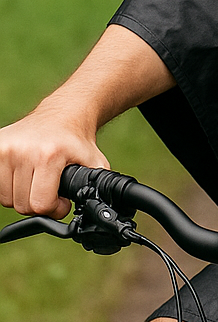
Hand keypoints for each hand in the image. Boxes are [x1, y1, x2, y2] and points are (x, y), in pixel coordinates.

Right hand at [0, 102, 107, 218]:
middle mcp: (23, 151)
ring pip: (7, 199)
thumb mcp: (94, 161)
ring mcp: (5, 148)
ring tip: (39, 179)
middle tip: (51, 188)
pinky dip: (10, 187)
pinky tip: (25, 174)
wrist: (64, 112)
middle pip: (23, 205)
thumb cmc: (77, 139)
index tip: (62, 202)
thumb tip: (104, 208)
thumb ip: (97, 185)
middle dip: (40, 202)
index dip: (55, 208)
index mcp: (49, 155)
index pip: (40, 204)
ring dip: (23, 195)